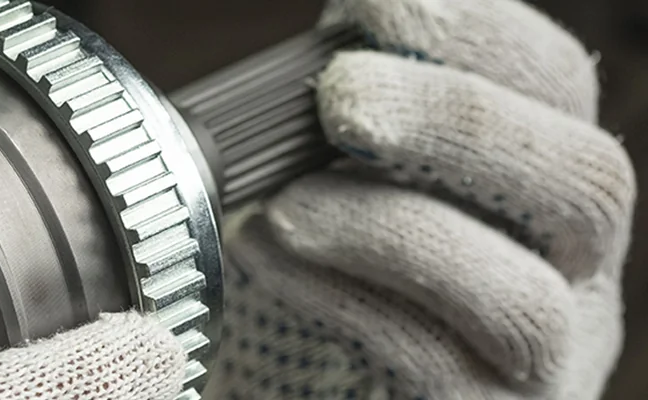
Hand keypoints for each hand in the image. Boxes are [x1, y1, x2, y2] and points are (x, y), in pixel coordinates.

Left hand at [208, 0, 633, 398]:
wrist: (298, 380)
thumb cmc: (326, 268)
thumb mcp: (348, 170)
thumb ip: (358, 110)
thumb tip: (337, 29)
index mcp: (543, 181)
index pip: (559, 85)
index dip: (476, 33)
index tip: (369, 8)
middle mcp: (573, 272)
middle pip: (587, 184)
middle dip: (458, 123)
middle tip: (339, 98)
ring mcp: (540, 364)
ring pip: (523, 298)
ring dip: (390, 231)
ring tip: (282, 206)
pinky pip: (434, 367)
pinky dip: (340, 300)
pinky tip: (263, 256)